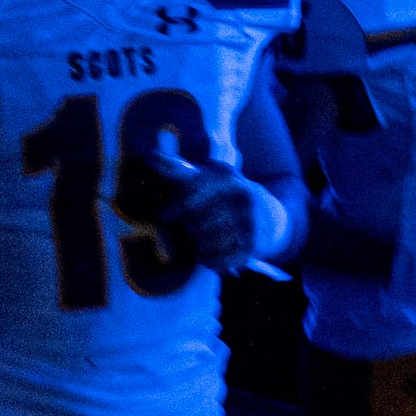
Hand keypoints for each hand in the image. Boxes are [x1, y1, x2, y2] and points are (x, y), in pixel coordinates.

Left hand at [129, 152, 280, 272]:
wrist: (268, 218)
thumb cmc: (224, 197)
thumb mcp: (205, 177)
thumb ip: (176, 169)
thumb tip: (147, 155)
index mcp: (225, 176)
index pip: (189, 194)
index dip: (171, 207)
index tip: (164, 216)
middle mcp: (241, 196)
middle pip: (194, 222)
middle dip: (187, 228)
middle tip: (192, 227)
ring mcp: (249, 222)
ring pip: (203, 242)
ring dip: (197, 244)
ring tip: (204, 238)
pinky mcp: (252, 246)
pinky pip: (216, 260)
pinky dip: (209, 259)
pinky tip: (213, 251)